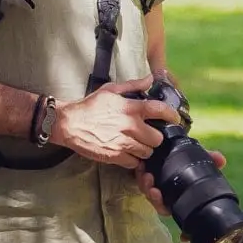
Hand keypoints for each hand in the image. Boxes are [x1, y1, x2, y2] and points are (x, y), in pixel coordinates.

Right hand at [52, 78, 180, 169]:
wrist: (69, 123)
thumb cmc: (89, 106)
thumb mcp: (111, 90)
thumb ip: (133, 85)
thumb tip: (150, 79)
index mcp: (131, 108)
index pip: (160, 110)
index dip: (171, 116)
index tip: (173, 119)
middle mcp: (130, 126)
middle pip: (157, 138)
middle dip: (154, 137)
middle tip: (148, 135)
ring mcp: (123, 143)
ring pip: (147, 152)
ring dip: (144, 149)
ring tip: (136, 144)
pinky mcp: (115, 156)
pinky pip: (134, 163)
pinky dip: (133, 160)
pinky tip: (127, 152)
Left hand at [137, 150, 226, 233]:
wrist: (166, 146)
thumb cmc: (182, 156)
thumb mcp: (196, 157)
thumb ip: (209, 159)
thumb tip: (221, 160)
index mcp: (180, 197)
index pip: (183, 218)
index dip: (185, 232)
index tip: (184, 237)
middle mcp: (167, 197)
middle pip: (162, 208)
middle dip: (157, 202)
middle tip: (155, 192)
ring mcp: (154, 189)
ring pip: (149, 196)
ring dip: (147, 188)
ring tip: (148, 177)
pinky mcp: (143, 179)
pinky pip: (139, 182)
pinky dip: (139, 176)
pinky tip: (141, 168)